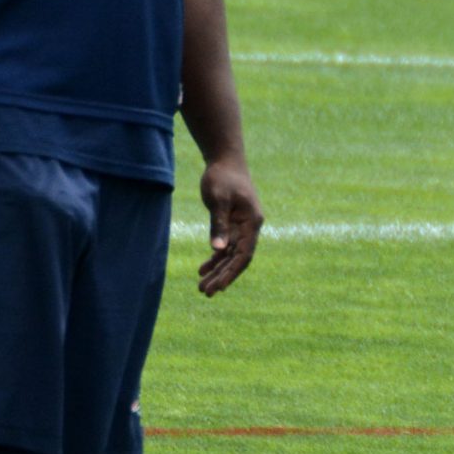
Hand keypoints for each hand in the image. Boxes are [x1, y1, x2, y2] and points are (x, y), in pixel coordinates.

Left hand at [198, 153, 263, 294]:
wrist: (225, 161)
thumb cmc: (222, 178)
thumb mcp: (218, 200)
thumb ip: (218, 225)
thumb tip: (218, 250)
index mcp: (252, 223)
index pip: (244, 255)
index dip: (231, 273)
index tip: (218, 287)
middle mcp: (250, 228)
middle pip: (237, 259)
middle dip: (222, 277)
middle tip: (205, 292)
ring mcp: (241, 227)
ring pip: (230, 256)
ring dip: (217, 271)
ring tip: (202, 287)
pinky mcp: (231, 225)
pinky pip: (225, 247)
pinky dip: (215, 258)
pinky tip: (203, 270)